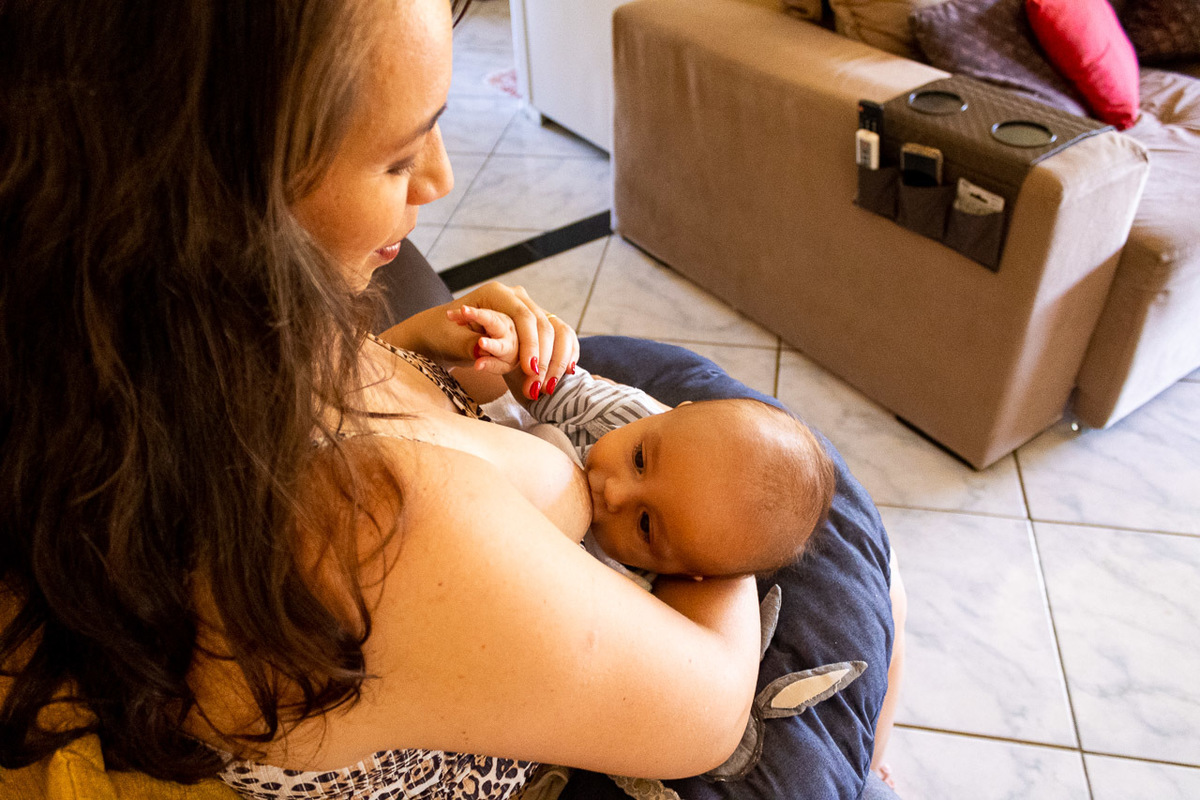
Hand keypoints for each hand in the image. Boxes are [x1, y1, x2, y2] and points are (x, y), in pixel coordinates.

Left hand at [447, 282, 578, 400]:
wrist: (441, 333)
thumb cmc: (441, 334)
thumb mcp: (450, 339)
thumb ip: (468, 342)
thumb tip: (482, 348)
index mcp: (496, 293)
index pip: (523, 316)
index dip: (530, 344)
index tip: (528, 370)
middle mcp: (516, 297)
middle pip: (542, 324)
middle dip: (542, 358)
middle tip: (537, 387)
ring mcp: (528, 309)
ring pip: (555, 331)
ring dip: (555, 360)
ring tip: (547, 387)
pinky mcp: (534, 324)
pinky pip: (560, 335)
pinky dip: (564, 354)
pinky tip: (565, 373)